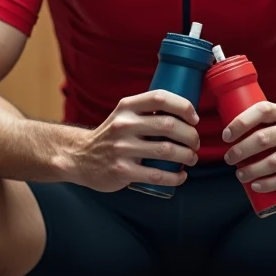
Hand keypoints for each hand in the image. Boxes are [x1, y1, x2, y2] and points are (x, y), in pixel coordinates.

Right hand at [69, 90, 199, 192]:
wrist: (80, 157)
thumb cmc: (112, 135)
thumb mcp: (124, 115)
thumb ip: (147, 111)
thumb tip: (186, 113)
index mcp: (127, 107)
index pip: (160, 98)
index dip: (183, 106)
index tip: (194, 118)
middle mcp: (124, 125)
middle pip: (168, 125)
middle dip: (191, 135)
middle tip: (196, 143)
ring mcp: (122, 149)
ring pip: (167, 150)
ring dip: (187, 156)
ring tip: (192, 158)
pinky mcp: (122, 171)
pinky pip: (157, 175)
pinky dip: (175, 177)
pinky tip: (181, 176)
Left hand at [222, 102, 275, 192]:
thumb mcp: (271, 122)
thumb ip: (253, 124)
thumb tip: (224, 136)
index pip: (262, 111)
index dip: (241, 123)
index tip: (226, 137)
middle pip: (264, 138)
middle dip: (241, 151)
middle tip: (228, 159)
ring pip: (274, 162)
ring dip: (252, 171)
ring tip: (239, 175)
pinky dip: (268, 184)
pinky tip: (255, 186)